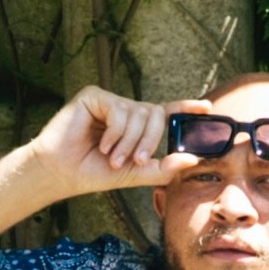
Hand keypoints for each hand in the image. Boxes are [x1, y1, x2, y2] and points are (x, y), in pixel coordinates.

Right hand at [27, 86, 197, 201]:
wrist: (61, 173)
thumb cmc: (92, 172)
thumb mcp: (133, 173)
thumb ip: (162, 167)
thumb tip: (193, 159)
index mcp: (135, 126)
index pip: (165, 112)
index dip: (186, 107)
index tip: (207, 107)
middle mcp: (125, 110)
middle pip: (154, 114)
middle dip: (149, 141)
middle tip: (135, 161)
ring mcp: (110, 101)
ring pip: (138, 113)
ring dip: (129, 142)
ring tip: (111, 157)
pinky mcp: (94, 96)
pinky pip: (120, 110)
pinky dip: (116, 132)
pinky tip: (102, 144)